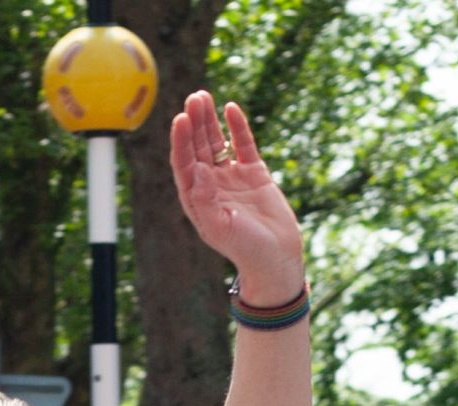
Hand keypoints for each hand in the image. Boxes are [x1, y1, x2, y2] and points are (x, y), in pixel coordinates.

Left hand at [167, 94, 305, 301]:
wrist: (276, 257)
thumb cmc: (246, 249)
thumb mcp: (221, 228)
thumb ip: (205, 200)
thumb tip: (196, 169)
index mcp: (196, 198)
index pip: (184, 163)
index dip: (181, 141)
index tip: (181, 119)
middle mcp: (210, 184)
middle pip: (198, 147)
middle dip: (195, 123)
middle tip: (194, 99)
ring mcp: (231, 176)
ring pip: (217, 141)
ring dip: (209, 120)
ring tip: (203, 96)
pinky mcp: (253, 172)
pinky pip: (243, 144)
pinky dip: (237, 127)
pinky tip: (230, 108)